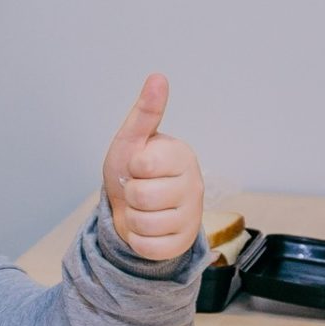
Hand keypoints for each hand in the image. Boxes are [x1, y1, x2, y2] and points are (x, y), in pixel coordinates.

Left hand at [100, 74, 202, 261]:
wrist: (133, 208)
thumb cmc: (133, 170)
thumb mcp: (132, 140)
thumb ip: (145, 112)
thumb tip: (158, 78)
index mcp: (182, 156)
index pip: (144, 165)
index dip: (132, 167)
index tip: (138, 167)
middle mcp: (194, 184)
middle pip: (143, 197)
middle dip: (130, 195)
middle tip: (139, 189)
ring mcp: (192, 216)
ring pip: (145, 224)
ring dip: (133, 218)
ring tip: (142, 209)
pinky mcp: (183, 243)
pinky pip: (149, 247)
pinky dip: (138, 240)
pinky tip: (147, 228)